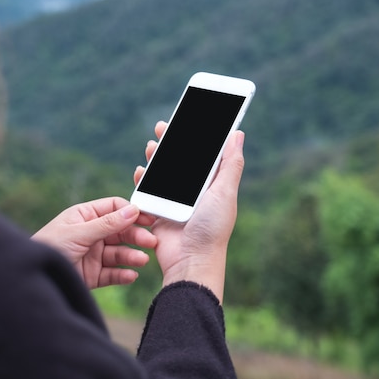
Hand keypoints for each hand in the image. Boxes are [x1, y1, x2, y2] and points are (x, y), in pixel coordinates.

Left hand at [32, 198, 157, 288]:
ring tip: (142, 260)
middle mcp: (90, 234)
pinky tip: (131, 275)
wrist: (35, 278)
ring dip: (132, 256)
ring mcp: (92, 254)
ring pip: (119, 253)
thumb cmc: (48, 247)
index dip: (131, 212)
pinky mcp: (93, 275)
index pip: (114, 208)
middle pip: (120, 231)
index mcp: (84, 216)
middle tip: (151, 242)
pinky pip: (112, 273)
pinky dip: (123, 274)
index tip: (148, 219)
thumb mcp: (78, 233)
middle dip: (135, 236)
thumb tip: (133, 210)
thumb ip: (107, 223)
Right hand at [134, 121, 244, 302]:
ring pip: (162, 172)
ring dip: (156, 157)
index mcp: (212, 184)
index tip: (188, 117)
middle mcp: (193, 190)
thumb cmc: (212, 229)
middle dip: (171, 141)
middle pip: (180, 159)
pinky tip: (140, 171)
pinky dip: (142, 180)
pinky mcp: (159, 211)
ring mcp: (175, 201)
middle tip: (163, 126)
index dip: (196, 135)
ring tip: (151, 146)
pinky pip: (148, 191)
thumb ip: (230, 164)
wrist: (190, 261)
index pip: (204, 153)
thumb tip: (238, 134)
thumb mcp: (225, 193)